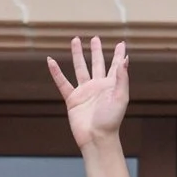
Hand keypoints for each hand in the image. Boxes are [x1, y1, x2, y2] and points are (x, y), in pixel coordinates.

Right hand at [49, 32, 129, 151]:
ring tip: (75, 40)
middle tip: (95, 38)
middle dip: (96, 51)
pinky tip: (50, 61)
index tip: (121, 43)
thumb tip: (126, 59)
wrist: (96, 137)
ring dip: (77, 54)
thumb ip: (122, 78)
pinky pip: (63, 82)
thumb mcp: (121, 97)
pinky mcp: (72, 99)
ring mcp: (85, 92)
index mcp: (111, 86)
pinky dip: (56, 72)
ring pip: (80, 68)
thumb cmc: (111, 120)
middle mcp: (98, 86)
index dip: (119, 55)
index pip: (116, 66)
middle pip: (96, 63)